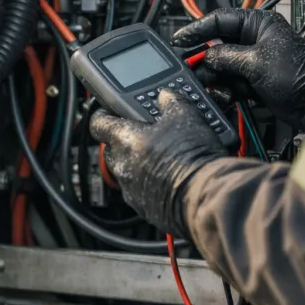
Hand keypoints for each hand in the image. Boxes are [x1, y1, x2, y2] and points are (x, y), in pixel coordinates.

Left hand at [89, 90, 226, 238]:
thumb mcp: (186, 116)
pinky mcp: (144, 209)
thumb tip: (167, 96)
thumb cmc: (193, 157)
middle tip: (146, 134)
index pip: (98, 123)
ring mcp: (131, 190)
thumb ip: (171, 102)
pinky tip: (170, 178)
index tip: (111, 112)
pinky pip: (141, 192)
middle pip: (112, 149)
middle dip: (125, 141)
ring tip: (163, 157)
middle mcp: (122, 166)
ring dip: (139, 164)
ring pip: (126, 172)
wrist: (206, 195)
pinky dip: (151, 184)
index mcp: (125, 140)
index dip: (104, 115)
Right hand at [172, 8, 304, 131]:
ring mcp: (254, 62)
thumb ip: (226, 56)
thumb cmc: (299, 76)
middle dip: (206, 61)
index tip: (180, 38)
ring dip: (217, 79)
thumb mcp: (255, 62)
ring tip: (215, 88)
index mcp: (259, 24)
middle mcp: (255, 41)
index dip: (198, 28)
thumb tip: (207, 55)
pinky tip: (226, 96)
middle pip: (218, 46)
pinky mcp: (255, 82)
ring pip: (222, 67)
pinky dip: (226, 90)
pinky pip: (231, 83)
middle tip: (192, 70)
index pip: (220, 20)